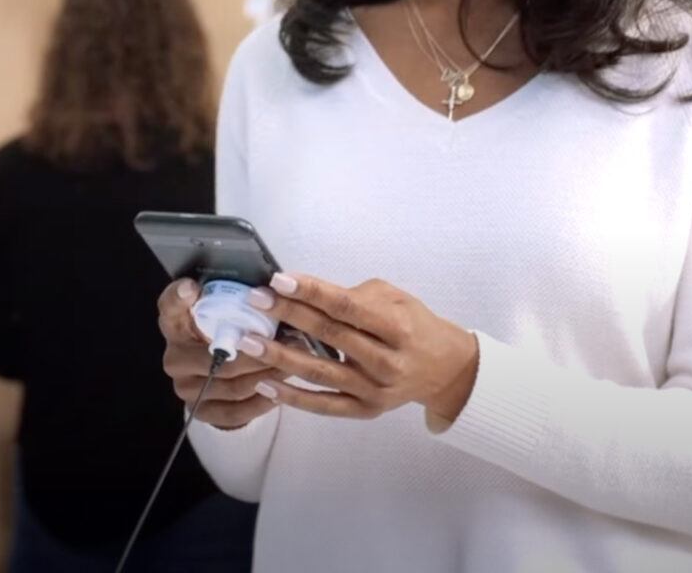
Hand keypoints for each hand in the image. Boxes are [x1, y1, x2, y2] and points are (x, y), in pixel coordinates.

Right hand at [157, 278, 286, 429]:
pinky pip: (235, 412)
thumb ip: (238, 303)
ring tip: (293, 364)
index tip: (192, 288)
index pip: (170, 308)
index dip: (178, 298)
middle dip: (259, 351)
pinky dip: (261, 401)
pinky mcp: (200, 412)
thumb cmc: (229, 335)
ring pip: (232, 386)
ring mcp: (185, 388)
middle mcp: (175, 357)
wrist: (218, 378)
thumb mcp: (230, 314)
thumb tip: (272, 295)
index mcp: (176, 325)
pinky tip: (279, 391)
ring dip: (266, 375)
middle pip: (216, 356)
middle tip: (289, 342)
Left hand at [241, 274, 478, 422]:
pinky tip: (265, 384)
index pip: (347, 307)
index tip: (279, 281)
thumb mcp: (396, 299)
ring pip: (321, 372)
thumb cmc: (414, 325)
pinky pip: (324, 405)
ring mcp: (375, 390)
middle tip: (255, 301)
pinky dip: (293, 397)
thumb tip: (307, 294)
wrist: (444, 370)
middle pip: (330, 336)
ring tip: (247, 342)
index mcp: (397, 326)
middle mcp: (387, 361)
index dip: (311, 293)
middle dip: (289, 316)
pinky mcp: (366, 411)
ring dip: (280, 356)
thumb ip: (355, 296)